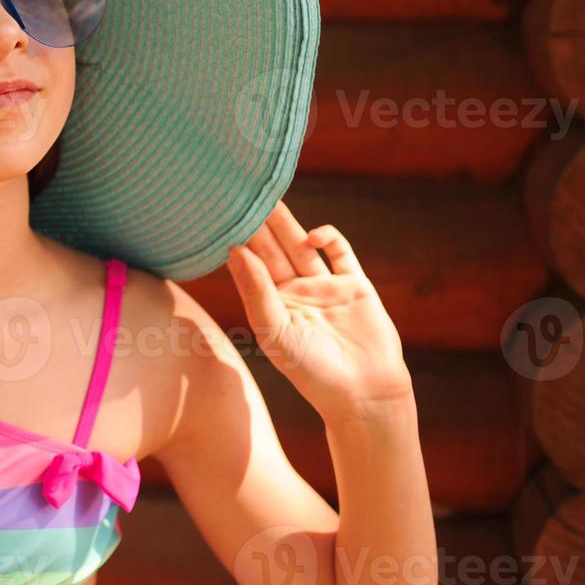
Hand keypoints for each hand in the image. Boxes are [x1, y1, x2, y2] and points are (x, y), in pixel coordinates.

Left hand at [226, 201, 413, 424]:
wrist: (364, 393)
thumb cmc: (311, 371)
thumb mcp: (275, 331)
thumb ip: (256, 291)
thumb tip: (234, 250)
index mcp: (271, 304)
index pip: (250, 264)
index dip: (237, 239)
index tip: (220, 213)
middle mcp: (295, 292)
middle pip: (273, 249)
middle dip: (259, 223)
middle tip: (241, 191)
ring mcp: (325, 286)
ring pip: (302, 246)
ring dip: (287, 224)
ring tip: (270, 196)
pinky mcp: (355, 285)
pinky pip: (340, 254)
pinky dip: (328, 239)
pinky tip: (313, 235)